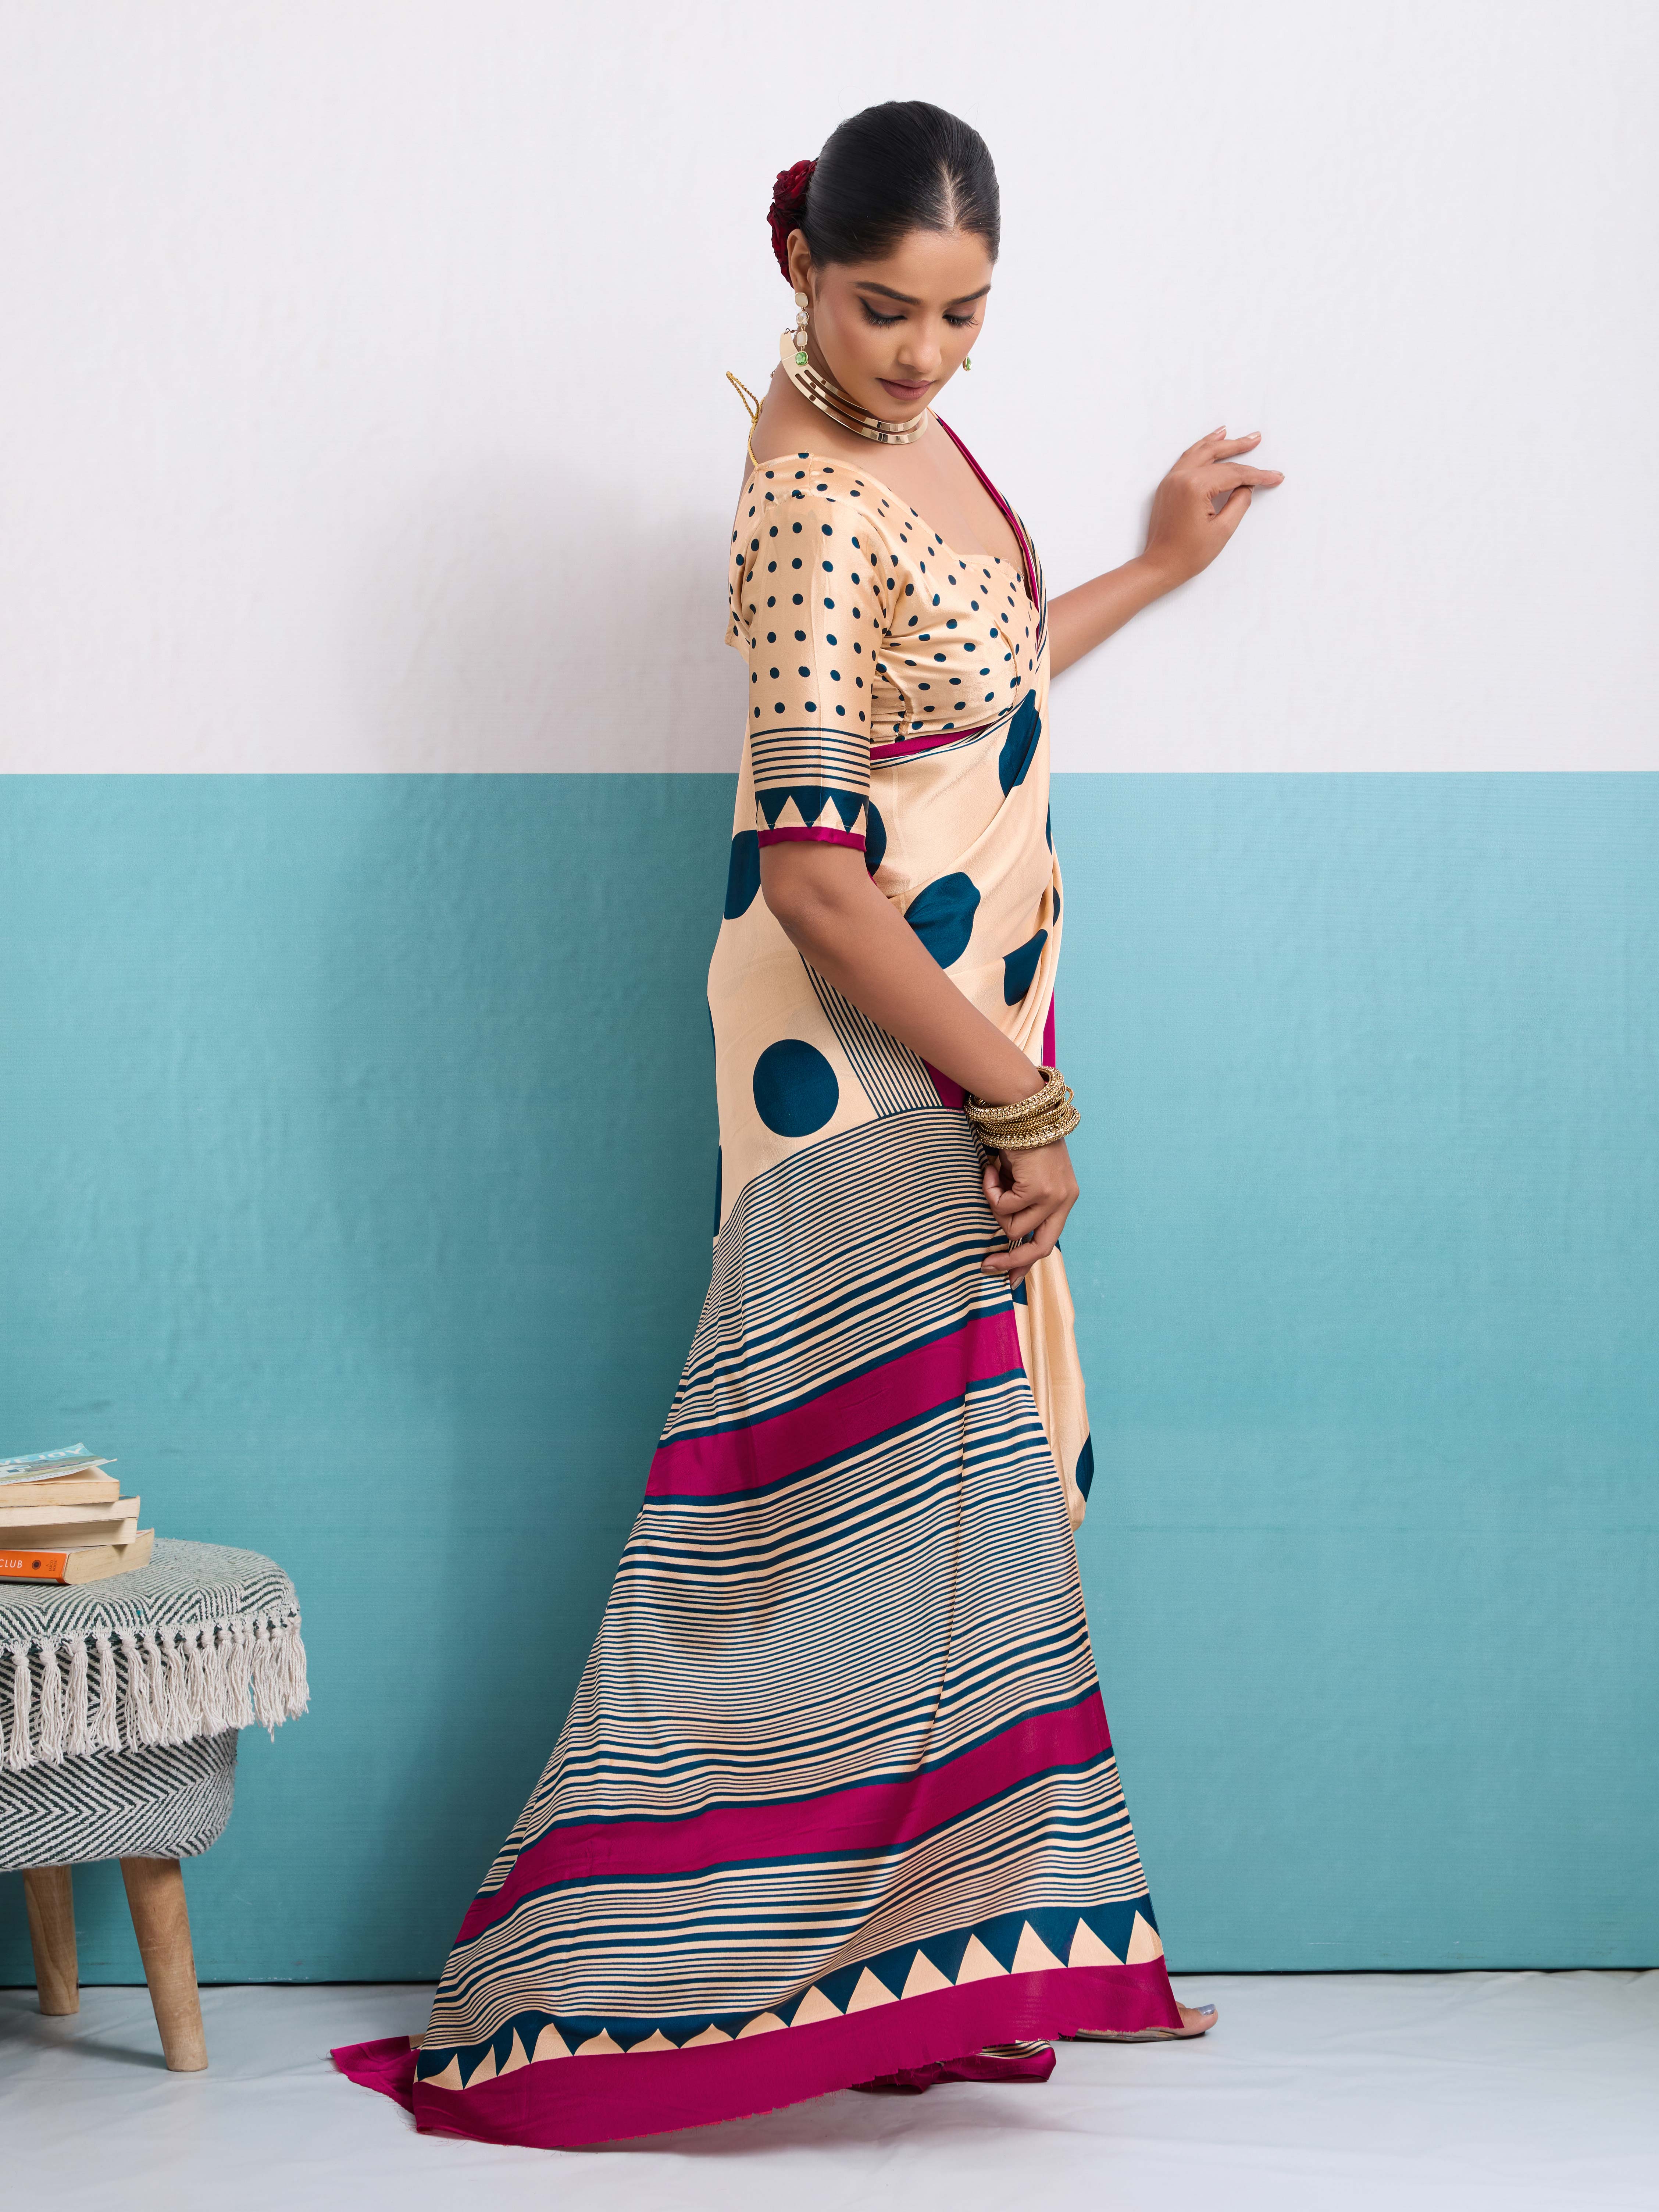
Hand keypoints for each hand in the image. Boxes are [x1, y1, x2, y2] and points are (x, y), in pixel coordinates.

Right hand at [980, 1139, 1078, 1287]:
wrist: (1022, 1108)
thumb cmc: (1018, 1139)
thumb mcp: (1023, 1178)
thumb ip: (1020, 1203)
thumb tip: (1004, 1235)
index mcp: (1065, 1198)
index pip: (1050, 1240)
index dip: (1028, 1263)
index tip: (1010, 1279)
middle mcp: (1066, 1199)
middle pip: (1042, 1248)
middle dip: (1013, 1261)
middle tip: (987, 1265)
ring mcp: (1055, 1196)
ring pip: (1014, 1228)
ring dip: (995, 1206)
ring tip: (993, 1178)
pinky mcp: (1039, 1191)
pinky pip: (1003, 1208)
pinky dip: (990, 1190)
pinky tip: (992, 1168)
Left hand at [1140, 427, 1282, 591]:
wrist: (1159, 566)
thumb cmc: (1188, 554)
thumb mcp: (1222, 530)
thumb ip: (1239, 503)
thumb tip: (1247, 486)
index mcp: (1195, 486)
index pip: (1233, 474)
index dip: (1257, 475)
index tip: (1275, 477)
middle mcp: (1181, 477)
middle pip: (1217, 457)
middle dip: (1239, 447)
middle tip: (1257, 438)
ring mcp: (1171, 479)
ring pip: (1200, 452)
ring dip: (1219, 443)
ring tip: (1234, 433)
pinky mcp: (1167, 485)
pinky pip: (1187, 459)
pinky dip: (1200, 449)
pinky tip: (1209, 442)